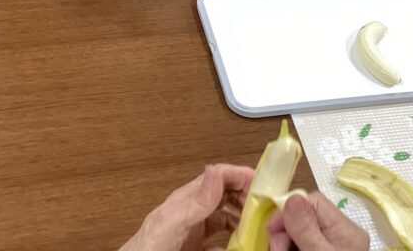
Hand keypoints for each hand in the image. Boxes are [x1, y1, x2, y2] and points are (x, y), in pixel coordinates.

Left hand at [119, 164, 254, 250]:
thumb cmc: (147, 248)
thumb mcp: (173, 221)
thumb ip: (196, 199)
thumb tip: (215, 171)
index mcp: (188, 199)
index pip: (220, 176)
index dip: (242, 175)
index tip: (263, 183)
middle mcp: (194, 211)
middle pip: (227, 196)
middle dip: (247, 198)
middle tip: (265, 208)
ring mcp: (194, 231)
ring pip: (226, 218)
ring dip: (243, 220)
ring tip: (258, 227)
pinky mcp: (195, 248)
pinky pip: (220, 242)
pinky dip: (233, 243)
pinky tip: (241, 247)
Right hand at [266, 192, 368, 250]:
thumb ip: (306, 228)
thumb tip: (291, 197)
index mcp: (346, 230)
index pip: (315, 202)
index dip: (290, 210)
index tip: (273, 227)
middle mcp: (341, 236)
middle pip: (305, 218)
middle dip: (285, 230)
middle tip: (275, 248)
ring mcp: (332, 247)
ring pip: (300, 233)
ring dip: (284, 241)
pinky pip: (301, 245)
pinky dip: (290, 248)